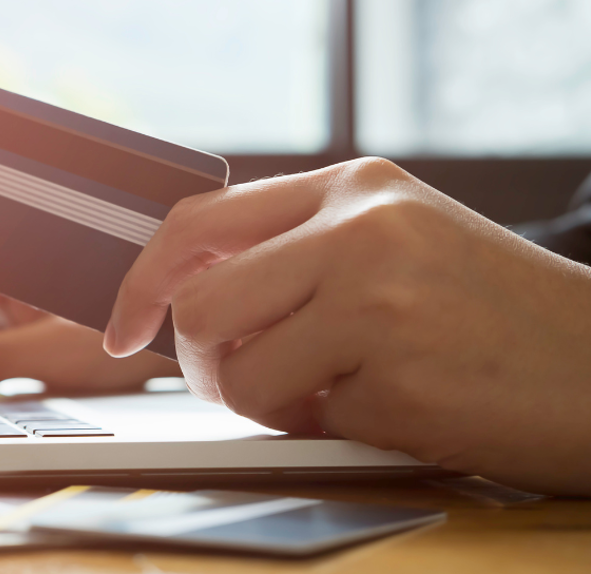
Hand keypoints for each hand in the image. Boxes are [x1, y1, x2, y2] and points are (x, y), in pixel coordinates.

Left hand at [105, 157, 590, 495]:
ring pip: (232, 370)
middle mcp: (359, 227)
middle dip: (203, 362)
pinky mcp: (394, 373)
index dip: (142, 280)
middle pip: (198, 303)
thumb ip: (297, 254)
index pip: (197, 220)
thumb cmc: (495, 315)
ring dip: (265, 402)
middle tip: (245, 382)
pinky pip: (299, 420)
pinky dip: (326, 429)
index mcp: (354, 187)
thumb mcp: (397, 246)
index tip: (122, 327)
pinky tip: (389, 408)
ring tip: (333, 394)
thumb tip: (188, 295)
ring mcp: (376, 296)